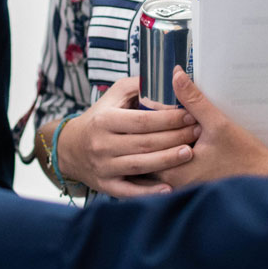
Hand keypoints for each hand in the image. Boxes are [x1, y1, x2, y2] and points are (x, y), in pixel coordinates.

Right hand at [54, 76, 198, 196]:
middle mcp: (102, 144)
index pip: (142, 120)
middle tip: (197, 132)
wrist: (70, 148)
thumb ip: (138, 86)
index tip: (190, 114)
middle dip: (174, 137)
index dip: (169, 118)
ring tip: (189, 153)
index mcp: (105, 120)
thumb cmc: (100, 118)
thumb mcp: (113, 96)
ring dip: (167, 160)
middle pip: (145, 142)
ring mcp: (103, 166)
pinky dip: (149, 192)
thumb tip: (168, 77)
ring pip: (140, 165)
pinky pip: (129, 191)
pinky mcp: (105, 185)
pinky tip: (169, 188)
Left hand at [154, 67, 267, 188]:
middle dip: (147, 135)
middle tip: (147, 114)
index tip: (144, 108)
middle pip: (147, 156)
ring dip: (157, 146)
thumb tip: (176, 75)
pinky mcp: (188, 189)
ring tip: (160, 126)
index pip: (144, 145)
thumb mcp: (218, 123)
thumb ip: (194, 100)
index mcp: (175, 170)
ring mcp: (180, 189)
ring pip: (157, 164)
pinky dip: (168, 156)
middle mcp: (173, 184)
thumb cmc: (243, 154)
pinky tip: (176, 140)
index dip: (143, 125)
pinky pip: (169, 172)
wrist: (264, 177)